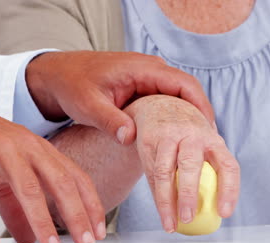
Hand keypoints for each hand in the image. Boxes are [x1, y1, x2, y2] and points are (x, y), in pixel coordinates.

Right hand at [0, 93, 104, 242]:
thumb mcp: (6, 176)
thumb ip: (19, 207)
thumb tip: (30, 238)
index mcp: (41, 149)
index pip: (76, 176)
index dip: (91, 203)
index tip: (99, 229)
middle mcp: (28, 146)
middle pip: (61, 182)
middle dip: (77, 215)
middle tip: (86, 242)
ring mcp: (3, 149)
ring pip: (29, 188)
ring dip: (42, 221)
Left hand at [25, 51, 214, 144]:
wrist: (60, 76)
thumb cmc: (73, 84)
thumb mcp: (88, 104)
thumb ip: (109, 120)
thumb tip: (130, 138)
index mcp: (143, 69)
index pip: (184, 84)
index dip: (201, 106)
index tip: (209, 130)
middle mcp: (151, 71)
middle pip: (188, 92)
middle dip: (199, 117)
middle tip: (209, 145)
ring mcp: (149, 80)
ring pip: (179, 99)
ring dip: (188, 120)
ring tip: (197, 146)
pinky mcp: (143, 90)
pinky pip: (166, 103)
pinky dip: (174, 120)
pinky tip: (176, 141)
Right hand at [125, 95, 239, 232]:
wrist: (160, 106)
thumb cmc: (188, 133)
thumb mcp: (204, 143)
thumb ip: (210, 167)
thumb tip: (216, 210)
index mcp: (213, 139)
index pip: (227, 165)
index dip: (229, 190)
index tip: (225, 213)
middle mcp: (192, 135)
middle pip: (190, 165)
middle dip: (188, 194)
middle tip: (188, 218)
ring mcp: (168, 136)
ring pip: (165, 172)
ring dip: (166, 201)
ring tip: (171, 224)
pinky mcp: (148, 140)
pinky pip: (151, 172)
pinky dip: (156, 195)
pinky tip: (161, 210)